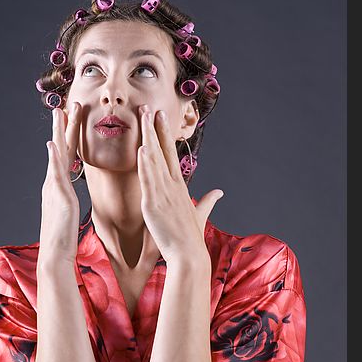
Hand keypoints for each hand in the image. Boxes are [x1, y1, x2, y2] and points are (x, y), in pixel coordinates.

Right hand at [38, 103, 82, 266]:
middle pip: (60, 148)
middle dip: (64, 126)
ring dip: (58, 133)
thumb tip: (69, 184)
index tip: (72, 116)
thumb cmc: (64, 234)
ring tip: (61, 113)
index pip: (67, 154)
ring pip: (57, 155)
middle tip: (67, 104)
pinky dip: (54, 158)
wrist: (56, 252)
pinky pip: (56, 174)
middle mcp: (55, 182)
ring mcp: (55, 188)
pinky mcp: (59, 197)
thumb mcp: (68, 209)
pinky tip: (53, 144)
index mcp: (60, 184)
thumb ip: (67, 194)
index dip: (69, 135)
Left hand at [136, 105, 223, 264]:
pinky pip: (149, 181)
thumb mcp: (200, 214)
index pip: (170, 154)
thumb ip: (208, 201)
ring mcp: (163, 194)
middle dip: (155, 128)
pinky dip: (145, 165)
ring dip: (148, 138)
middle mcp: (172, 186)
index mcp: (179, 186)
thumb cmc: (191, 237)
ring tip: (143, 118)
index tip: (160, 116)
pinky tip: (142, 149)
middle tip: (149, 107)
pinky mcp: (154, 205)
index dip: (164, 134)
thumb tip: (219, 192)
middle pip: (162, 151)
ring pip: (154, 161)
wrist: (189, 255)